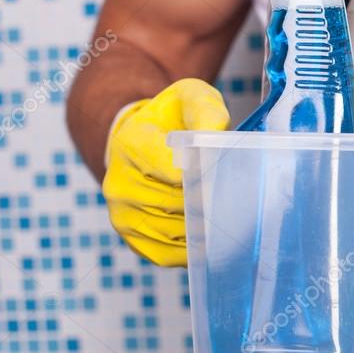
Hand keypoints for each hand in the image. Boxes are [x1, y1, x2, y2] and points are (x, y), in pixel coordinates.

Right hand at [103, 79, 228, 266]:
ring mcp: (121, 212)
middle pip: (178, 204)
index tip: (221, 173)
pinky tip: (206, 232)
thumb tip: (214, 135)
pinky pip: (166, 253)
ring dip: (204, 227)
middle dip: (209, 201)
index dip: (204, 177)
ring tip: (222, 212)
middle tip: (234, 196)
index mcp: (130, 144)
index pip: (173, 172)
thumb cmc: (172, 118)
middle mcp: (119, 182)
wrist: (139, 138)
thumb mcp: (191, 99)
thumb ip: (206, 111)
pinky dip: (191, 248)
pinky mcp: (130, 236)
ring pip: (175, 232)